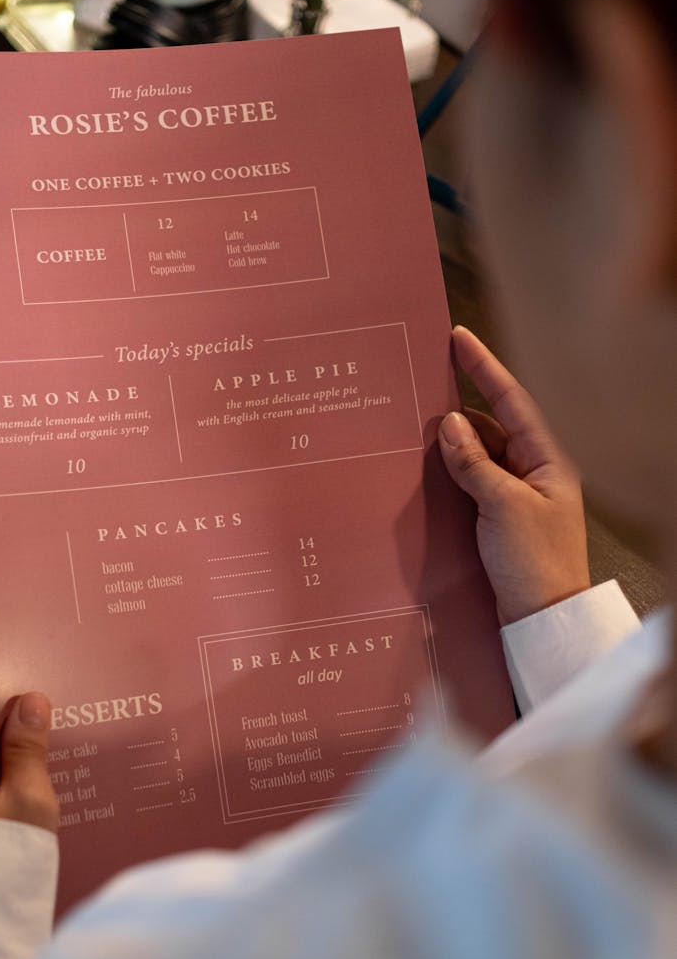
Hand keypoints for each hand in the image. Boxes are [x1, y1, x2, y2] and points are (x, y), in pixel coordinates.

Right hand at [438, 325, 590, 625]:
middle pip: (491, 427)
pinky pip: (470, 485)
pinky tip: (424, 472)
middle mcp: (534, 473)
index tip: (458, 337)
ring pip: (477, 457)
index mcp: (547, 461)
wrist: (542, 621)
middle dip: (457, 410)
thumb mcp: (503, 506)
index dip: (484, 367)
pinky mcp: (499, 523)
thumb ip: (475, 463)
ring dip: (450, 446)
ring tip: (412, 430)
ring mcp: (517, 498)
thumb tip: (449, 423)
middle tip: (419, 386)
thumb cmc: (535, 562)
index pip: (512, 401)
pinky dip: (449, 475)